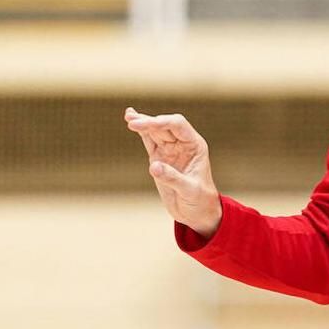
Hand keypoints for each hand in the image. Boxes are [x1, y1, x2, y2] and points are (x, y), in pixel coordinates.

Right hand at [124, 107, 221, 237]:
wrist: (196, 213)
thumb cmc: (200, 200)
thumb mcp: (189, 190)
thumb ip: (173, 178)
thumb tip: (154, 167)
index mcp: (194, 145)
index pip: (178, 125)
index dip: (162, 122)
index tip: (146, 124)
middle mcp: (182, 143)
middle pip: (164, 125)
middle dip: (148, 122)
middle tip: (131, 122)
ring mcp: (170, 150)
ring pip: (155, 131)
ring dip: (142, 122)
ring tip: (128, 115)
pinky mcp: (159, 158)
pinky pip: (149, 141)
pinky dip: (141, 132)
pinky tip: (132, 120)